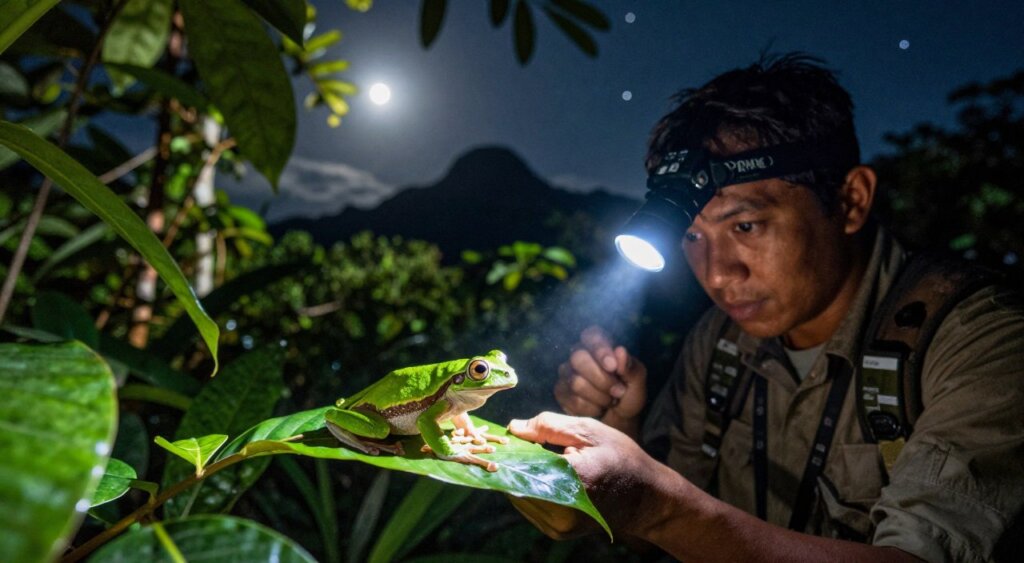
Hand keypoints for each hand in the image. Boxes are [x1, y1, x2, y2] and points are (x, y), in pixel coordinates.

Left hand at [506, 412, 671, 539]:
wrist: (647, 499)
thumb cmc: (622, 459)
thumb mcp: (589, 431)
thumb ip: (549, 426)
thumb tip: (514, 427)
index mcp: (572, 478)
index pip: (523, 463)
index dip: (510, 448)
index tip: (503, 436)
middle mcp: (562, 508)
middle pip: (516, 481)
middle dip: (513, 462)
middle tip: (518, 444)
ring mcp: (558, 525)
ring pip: (518, 495)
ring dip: (519, 476)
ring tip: (533, 458)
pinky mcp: (557, 531)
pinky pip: (529, 505)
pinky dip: (529, 488)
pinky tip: (543, 475)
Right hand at [554, 326, 646, 433]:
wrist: (618, 421)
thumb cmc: (628, 396)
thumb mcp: (637, 383)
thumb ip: (631, 367)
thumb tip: (620, 351)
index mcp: (599, 344)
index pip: (591, 335)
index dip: (600, 349)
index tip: (612, 367)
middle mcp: (579, 355)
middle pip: (579, 358)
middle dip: (602, 380)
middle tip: (619, 392)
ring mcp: (566, 372)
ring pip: (576, 382)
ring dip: (599, 397)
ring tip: (610, 401)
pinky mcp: (560, 391)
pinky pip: (572, 400)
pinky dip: (590, 409)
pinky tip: (597, 409)